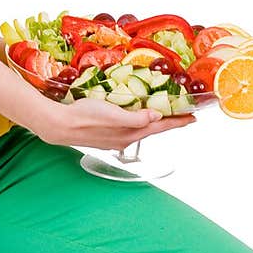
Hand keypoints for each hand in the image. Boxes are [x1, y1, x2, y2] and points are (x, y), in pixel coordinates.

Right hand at [32, 98, 196, 150]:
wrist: (59, 126)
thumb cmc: (83, 117)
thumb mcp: (111, 113)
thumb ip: (135, 117)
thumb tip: (157, 117)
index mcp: (130, 133)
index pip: (161, 127)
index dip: (178, 121)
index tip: (194, 117)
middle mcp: (126, 139)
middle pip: (154, 129)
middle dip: (169, 121)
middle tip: (182, 113)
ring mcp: (115, 139)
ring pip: (142, 130)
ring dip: (154, 122)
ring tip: (163, 113)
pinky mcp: (106, 136)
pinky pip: (130, 129)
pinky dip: (139, 122)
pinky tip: (136, 116)